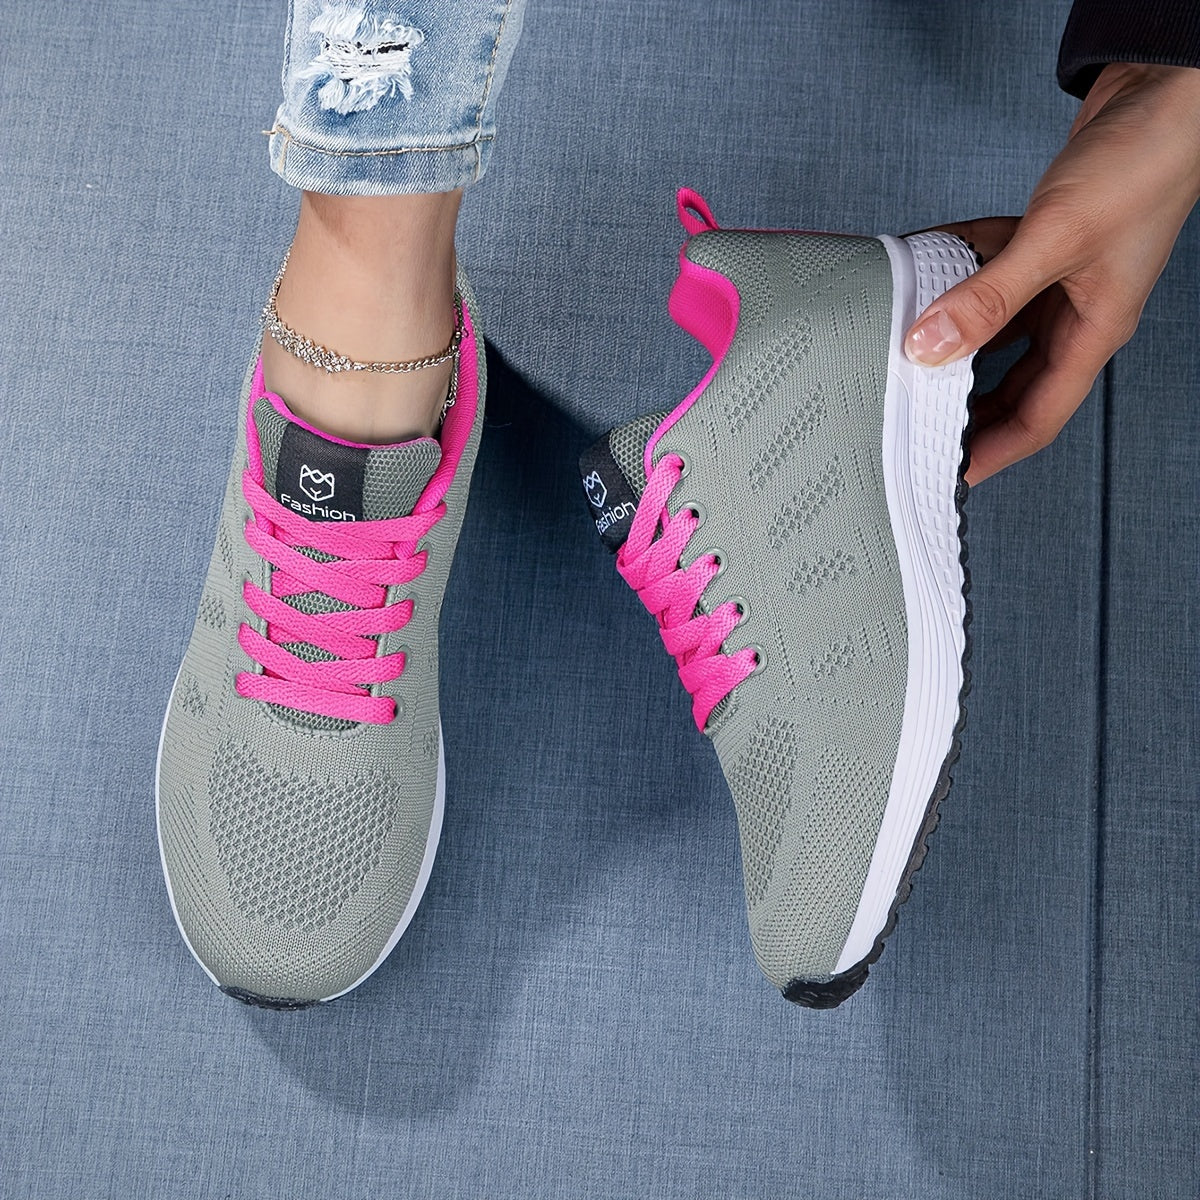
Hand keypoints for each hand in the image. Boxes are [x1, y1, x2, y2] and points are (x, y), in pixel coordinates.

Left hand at [904, 63, 1199, 485]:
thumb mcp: (1056, 239)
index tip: (946, 477)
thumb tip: (929, 346)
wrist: (1164, 89)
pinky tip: (924, 275)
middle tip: (912, 429)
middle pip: (1011, 386)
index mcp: (1093, 332)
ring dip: (953, 341)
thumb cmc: (1142, 162)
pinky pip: (989, 275)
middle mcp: (1076, 314)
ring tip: (903, 362)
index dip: (992, 453)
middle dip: (965, 410)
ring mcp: (1060, 280)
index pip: (1037, 419)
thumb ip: (989, 296)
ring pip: (995, 332)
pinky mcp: (1043, 246)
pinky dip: (958, 274)